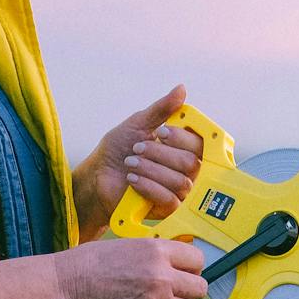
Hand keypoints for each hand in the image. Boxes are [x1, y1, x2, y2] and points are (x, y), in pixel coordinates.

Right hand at [57, 237, 209, 298]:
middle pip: (200, 288)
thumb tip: (181, 263)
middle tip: (174, 290)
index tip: (183, 271)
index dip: (191, 267)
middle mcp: (161, 275)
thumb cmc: (93, 263)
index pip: (199, 260)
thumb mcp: (131, 245)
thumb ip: (159, 253)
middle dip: (189, 290)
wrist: (66, 285)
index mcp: (158, 251)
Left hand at [73, 85, 204, 241]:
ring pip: (181, 181)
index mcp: (184, 149)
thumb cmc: (117, 150)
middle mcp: (186, 171)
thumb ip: (161, 109)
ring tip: (130, 163)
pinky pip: (170, 199)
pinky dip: (149, 186)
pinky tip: (132, 179)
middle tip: (137, 148)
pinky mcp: (168, 209)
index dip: (184, 138)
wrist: (96, 177)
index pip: (202, 145)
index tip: (161, 132)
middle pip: (192, 163)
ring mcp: (179, 191)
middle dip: (160, 154)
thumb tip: (181, 89)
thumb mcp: (138, 124)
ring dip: (150, 169)